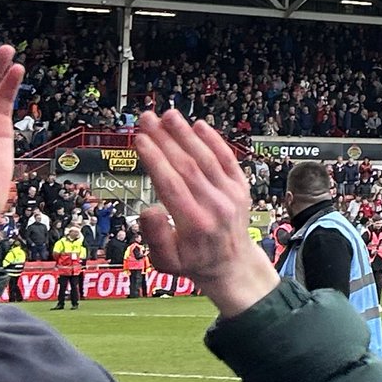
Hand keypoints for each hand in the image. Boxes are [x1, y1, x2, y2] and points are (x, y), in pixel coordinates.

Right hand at [135, 110, 277, 316]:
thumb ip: (155, 238)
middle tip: (146, 118)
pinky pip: (228, 160)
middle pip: (187, 166)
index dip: (154, 159)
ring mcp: (231, 196)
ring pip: (207, 158)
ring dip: (186, 134)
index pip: (170, 184)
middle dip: (165, 139)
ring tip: (168, 115)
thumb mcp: (166, 262)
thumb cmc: (193, 262)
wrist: (233, 266)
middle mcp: (215, 207)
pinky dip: (215, 141)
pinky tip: (198, 125)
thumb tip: (148, 211)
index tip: (139, 139)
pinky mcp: (242, 188)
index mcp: (194, 225)